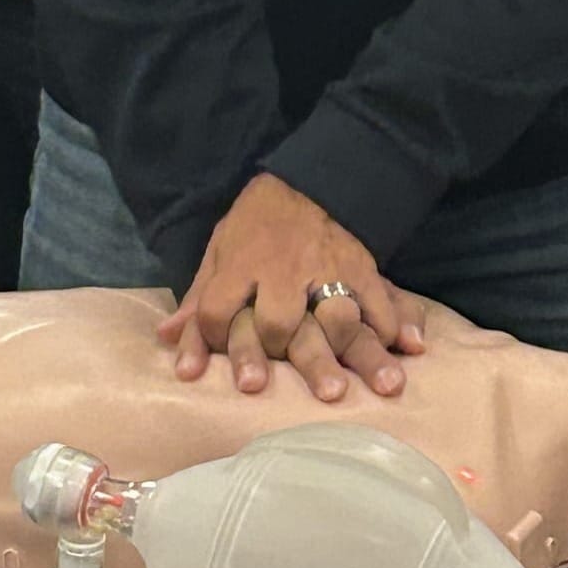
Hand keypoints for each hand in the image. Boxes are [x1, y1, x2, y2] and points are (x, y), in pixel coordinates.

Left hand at [157, 173, 427, 400]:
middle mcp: (282, 270)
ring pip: (334, 317)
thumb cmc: (258, 223)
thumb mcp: (221, 248)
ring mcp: (326, 268)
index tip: (220, 366)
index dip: (210, 341)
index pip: (216, 311)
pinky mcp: (361, 266)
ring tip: (352, 388)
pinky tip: (401, 350)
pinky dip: (390, 326)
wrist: (310, 178)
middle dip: (277, 355)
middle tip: (283, 382)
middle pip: (277, 322)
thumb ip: (197, 296)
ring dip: (346, 354)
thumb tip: (166, 338)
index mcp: (241, 263)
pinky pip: (378, 300)